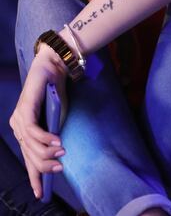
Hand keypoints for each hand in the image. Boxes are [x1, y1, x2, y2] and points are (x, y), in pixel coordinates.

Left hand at [9, 45, 67, 198]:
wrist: (54, 67)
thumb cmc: (56, 93)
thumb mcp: (58, 120)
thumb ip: (54, 136)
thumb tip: (56, 157)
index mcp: (24, 130)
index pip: (28, 158)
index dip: (34, 176)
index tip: (40, 193)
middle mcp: (18, 126)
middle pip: (29, 155)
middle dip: (43, 167)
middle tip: (60, 170)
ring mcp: (19, 118)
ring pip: (30, 146)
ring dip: (47, 153)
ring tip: (62, 155)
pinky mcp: (24, 110)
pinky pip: (33, 131)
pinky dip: (46, 139)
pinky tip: (57, 144)